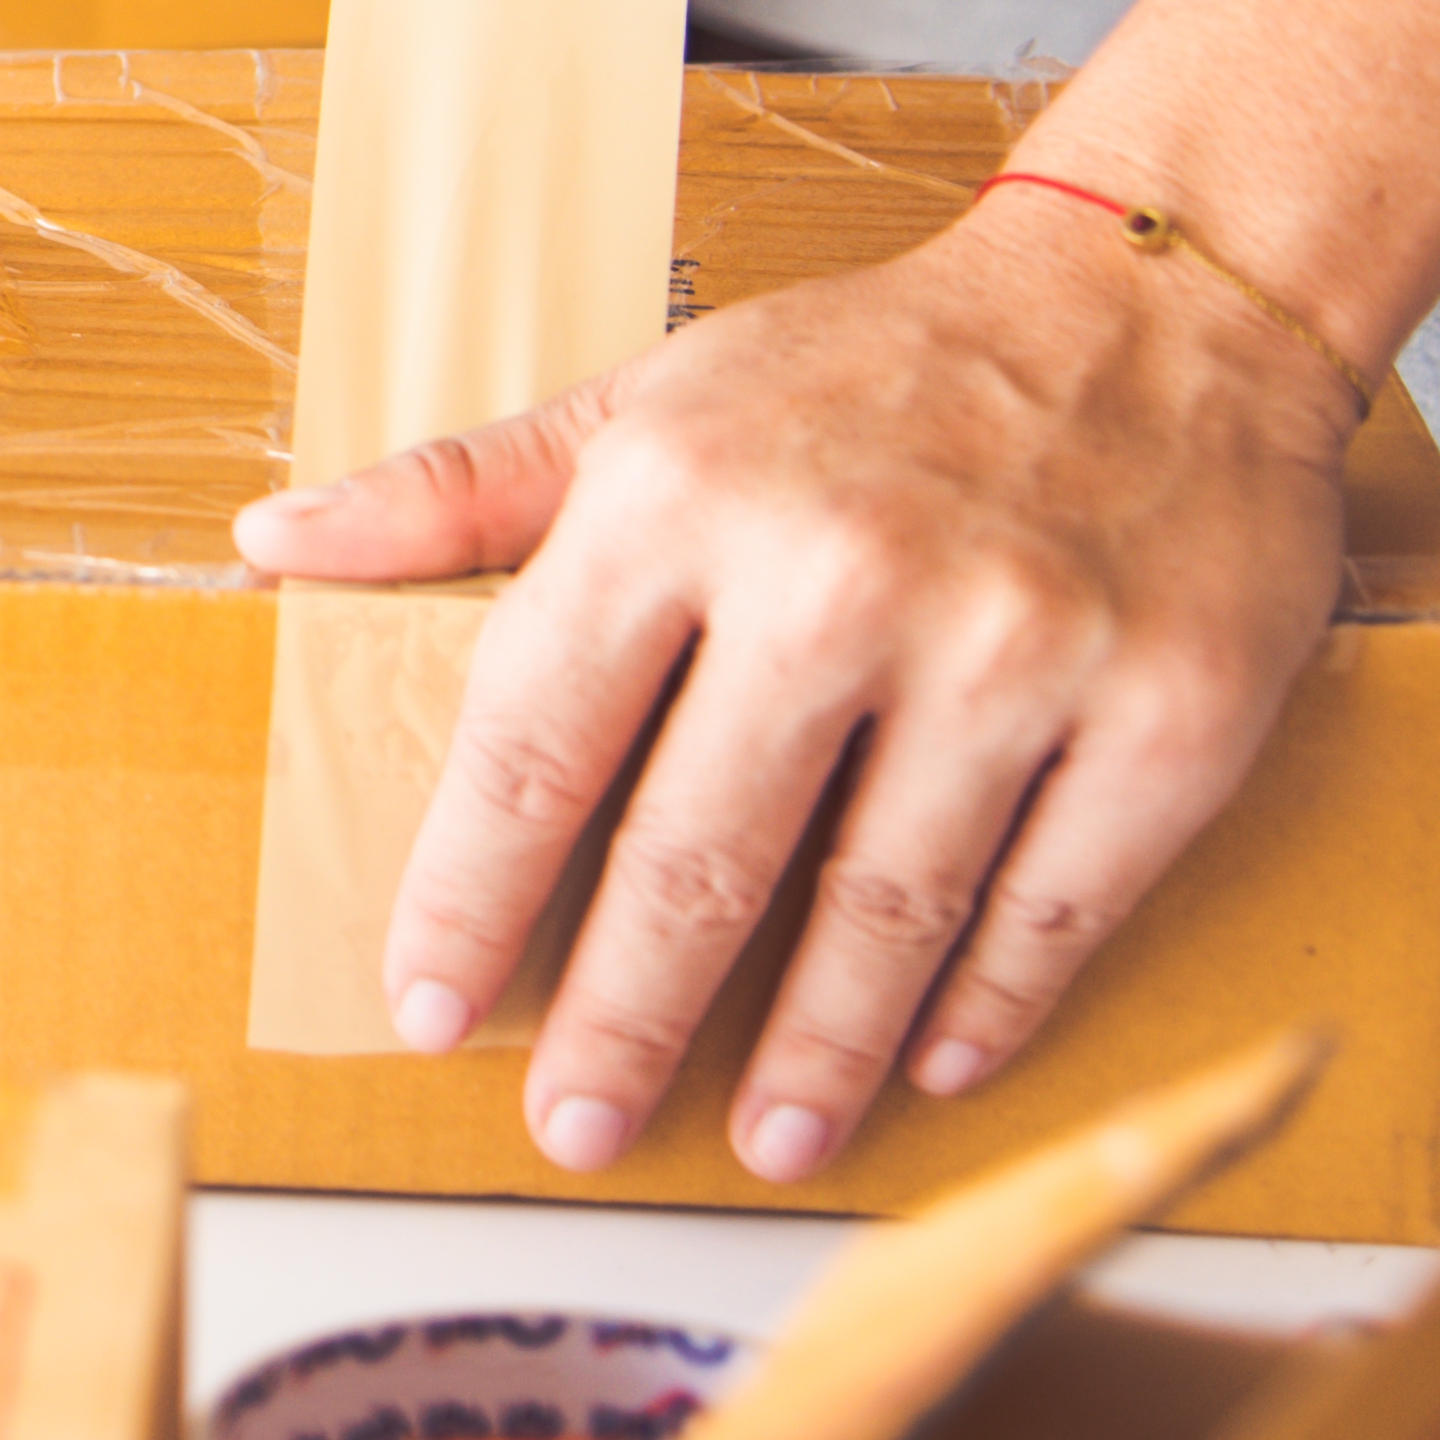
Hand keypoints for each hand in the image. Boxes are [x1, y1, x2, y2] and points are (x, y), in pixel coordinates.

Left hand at [232, 196, 1362, 1182]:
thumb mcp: (650, 395)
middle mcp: (840, 576)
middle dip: (622, 1021)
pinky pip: (1053, 903)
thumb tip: (270, 543)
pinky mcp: (1168, 713)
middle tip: (572, 1126)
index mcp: (680, 496)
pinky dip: (985, 1003)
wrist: (1159, 301)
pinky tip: (929, 1061)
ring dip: (810, 1052)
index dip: (470, 892)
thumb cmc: (873, 366)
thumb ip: (460, 491)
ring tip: (762, 1138)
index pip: (534, 737)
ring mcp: (1013, 649)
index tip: (426, 1003)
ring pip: (880, 911)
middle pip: (696, 860)